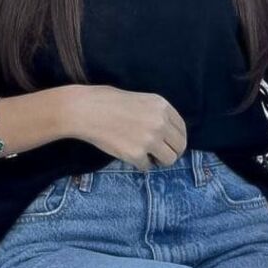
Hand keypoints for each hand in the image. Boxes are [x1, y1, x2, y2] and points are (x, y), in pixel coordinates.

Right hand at [68, 84, 187, 171]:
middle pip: (179, 147)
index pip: (182, 129)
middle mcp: (160, 122)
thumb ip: (157, 114)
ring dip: (158, 160)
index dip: (176, 139)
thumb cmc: (108, 101)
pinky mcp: (136, 154)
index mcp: (162, 106)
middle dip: (170, 152)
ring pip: (168, 160)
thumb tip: (168, 133)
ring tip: (146, 155)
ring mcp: (150, 139)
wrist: (86, 110)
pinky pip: (147, 167)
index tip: (169, 144)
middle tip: (158, 154)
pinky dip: (139, 164)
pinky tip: (128, 154)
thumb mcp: (141, 99)